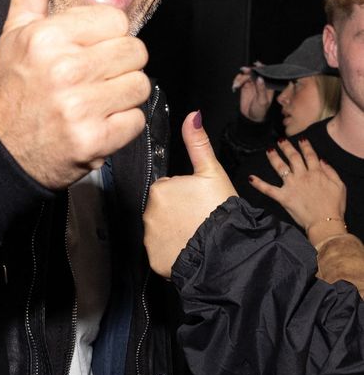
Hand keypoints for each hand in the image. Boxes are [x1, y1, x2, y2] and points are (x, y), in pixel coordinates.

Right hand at [0, 0, 150, 189]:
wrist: (0, 151)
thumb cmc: (13, 89)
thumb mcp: (15, 30)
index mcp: (47, 37)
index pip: (117, 22)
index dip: (105, 38)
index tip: (83, 52)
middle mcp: (64, 69)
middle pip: (135, 52)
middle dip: (118, 66)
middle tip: (89, 80)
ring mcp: (80, 107)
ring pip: (140, 85)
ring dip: (121, 97)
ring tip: (92, 102)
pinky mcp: (94, 140)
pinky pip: (136, 120)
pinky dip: (120, 127)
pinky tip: (94, 124)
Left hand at [143, 111, 236, 276]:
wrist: (226, 250)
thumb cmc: (221, 211)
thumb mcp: (212, 172)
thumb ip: (198, 143)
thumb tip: (193, 116)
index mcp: (160, 189)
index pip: (168, 188)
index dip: (185, 194)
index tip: (198, 201)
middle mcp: (149, 212)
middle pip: (162, 208)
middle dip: (176, 212)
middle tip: (198, 217)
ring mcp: (150, 238)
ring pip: (160, 230)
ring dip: (173, 231)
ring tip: (195, 233)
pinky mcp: (154, 258)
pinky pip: (160, 252)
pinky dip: (170, 251)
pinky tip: (187, 248)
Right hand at [231, 64, 273, 122]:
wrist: (251, 118)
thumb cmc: (260, 110)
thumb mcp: (262, 101)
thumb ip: (261, 89)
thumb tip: (260, 78)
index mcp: (267, 85)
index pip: (265, 73)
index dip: (261, 68)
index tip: (256, 65)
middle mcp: (260, 83)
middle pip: (254, 72)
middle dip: (248, 71)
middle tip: (244, 70)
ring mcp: (252, 84)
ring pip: (246, 75)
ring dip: (240, 78)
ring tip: (237, 84)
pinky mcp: (245, 87)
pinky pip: (240, 80)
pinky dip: (237, 81)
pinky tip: (235, 85)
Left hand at [249, 138, 346, 246]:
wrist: (325, 222)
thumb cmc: (334, 206)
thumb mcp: (339, 186)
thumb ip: (331, 171)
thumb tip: (322, 160)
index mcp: (316, 173)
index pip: (309, 155)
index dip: (305, 146)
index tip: (301, 139)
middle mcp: (302, 176)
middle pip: (293, 157)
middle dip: (286, 147)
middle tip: (281, 140)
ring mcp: (291, 186)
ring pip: (280, 167)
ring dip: (273, 157)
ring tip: (269, 150)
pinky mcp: (283, 197)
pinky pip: (268, 189)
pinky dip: (258, 184)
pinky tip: (250, 178)